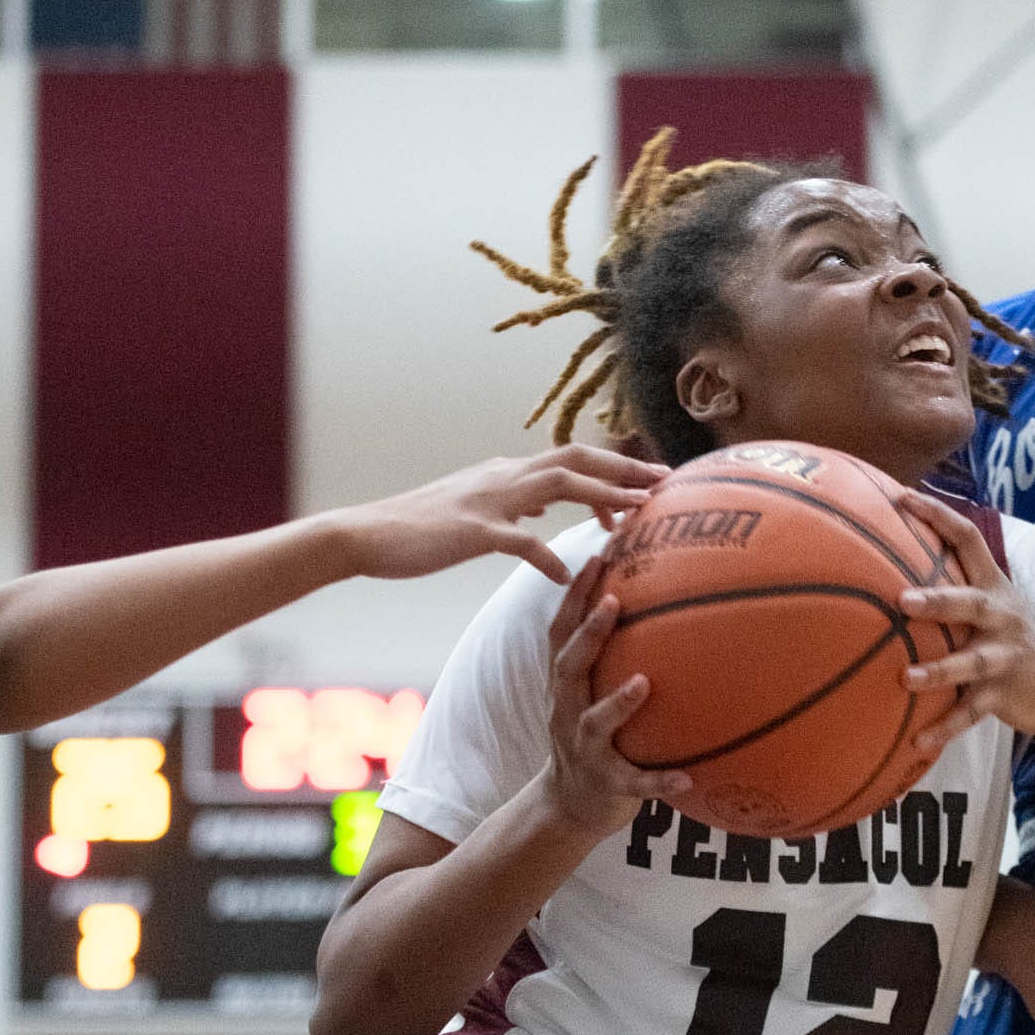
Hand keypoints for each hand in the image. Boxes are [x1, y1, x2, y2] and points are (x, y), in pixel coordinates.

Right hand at [331, 446, 665, 585]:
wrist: (367, 534)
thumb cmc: (421, 529)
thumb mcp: (476, 511)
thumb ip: (514, 507)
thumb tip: (544, 507)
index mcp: (507, 473)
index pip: (572, 460)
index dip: (614, 468)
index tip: (651, 481)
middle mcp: (504, 476)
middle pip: (577, 459)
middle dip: (625, 469)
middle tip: (666, 483)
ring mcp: (489, 500)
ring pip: (559, 483)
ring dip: (603, 496)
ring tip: (638, 515)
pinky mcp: (472, 530)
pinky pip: (519, 541)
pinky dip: (547, 555)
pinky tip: (567, 575)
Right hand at [541, 554, 689, 841]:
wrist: (571, 806)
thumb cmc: (595, 736)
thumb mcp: (594, 693)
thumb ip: (615, 655)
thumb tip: (666, 603)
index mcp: (567, 686)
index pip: (563, 632)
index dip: (574, 595)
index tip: (596, 557)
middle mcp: (568, 711)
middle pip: (570, 666)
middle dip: (588, 632)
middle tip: (614, 601)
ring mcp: (585, 748)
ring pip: (596, 723)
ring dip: (617, 702)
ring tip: (642, 682)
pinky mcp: (608, 784)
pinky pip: (634, 782)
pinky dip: (658, 781)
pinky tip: (687, 778)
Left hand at [897, 491, 1034, 754]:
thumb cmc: (1018, 642)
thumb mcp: (1001, 606)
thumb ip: (962, 583)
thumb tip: (906, 555)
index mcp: (996, 588)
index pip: (968, 539)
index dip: (937, 515)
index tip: (902, 495)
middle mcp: (1002, 617)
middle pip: (969, 602)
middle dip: (938, 601)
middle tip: (902, 600)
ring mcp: (1004, 657)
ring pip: (970, 663)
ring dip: (938, 671)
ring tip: (907, 678)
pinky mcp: (1005, 694)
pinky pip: (971, 713)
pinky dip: (945, 728)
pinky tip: (917, 742)